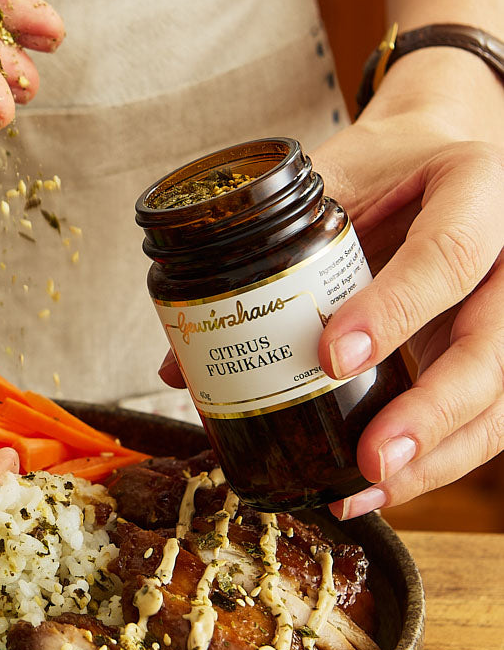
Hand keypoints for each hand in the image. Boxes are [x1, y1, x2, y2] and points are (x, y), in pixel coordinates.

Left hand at [311, 50, 503, 518]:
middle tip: (369, 459)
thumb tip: (179, 367)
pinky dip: (438, 460)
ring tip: (367, 490)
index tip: (331, 358)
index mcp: (476, 188)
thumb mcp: (333, 182)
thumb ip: (268, 251)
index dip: (394, 311)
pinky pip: (490, 416)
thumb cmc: (383, 171)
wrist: (438, 159)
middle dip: (431, 412)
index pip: (447, 254)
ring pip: (502, 397)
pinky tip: (384, 488)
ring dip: (437, 457)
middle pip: (493, 345)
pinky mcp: (502, 351)